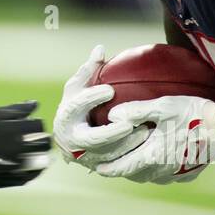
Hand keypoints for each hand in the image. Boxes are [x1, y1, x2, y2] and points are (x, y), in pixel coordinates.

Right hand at [0, 101, 50, 190]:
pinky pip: (27, 178)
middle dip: (44, 140)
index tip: (34, 125)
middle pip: (42, 144)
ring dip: (41, 157)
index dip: (38, 124)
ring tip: (38, 154)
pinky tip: (31, 168)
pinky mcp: (5, 181)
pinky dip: (32, 172)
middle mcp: (14, 149)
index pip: (38, 126)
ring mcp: (10, 167)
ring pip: (38, 163)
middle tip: (40, 139)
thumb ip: (13, 110)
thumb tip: (34, 104)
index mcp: (10, 130)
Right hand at [52, 44, 136, 171]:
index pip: (76, 106)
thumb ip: (88, 70)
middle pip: (92, 139)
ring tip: (146, 132)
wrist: (68, 138)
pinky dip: (130, 156)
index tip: (110, 90)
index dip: (91, 98)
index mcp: (66, 117)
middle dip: (112, 133)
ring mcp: (84, 156)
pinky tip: (148, 146)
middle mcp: (72, 140)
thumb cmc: (75, 106)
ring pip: (106, 155)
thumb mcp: (77, 87)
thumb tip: (100, 48)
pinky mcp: (97, 166)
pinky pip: (115, 164)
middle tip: (131, 122)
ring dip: (127, 145)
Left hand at [93, 95, 214, 183]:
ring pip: (151, 177)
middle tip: (111, 164)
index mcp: (154, 155)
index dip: (109, 169)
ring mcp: (178, 173)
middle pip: (136, 175)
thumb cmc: (193, 114)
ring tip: (132, 162)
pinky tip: (157, 161)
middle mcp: (164, 169)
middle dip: (123, 170)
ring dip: (139, 171)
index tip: (97, 169)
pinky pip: (167, 176)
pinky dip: (157, 171)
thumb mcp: (162, 106)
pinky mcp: (189, 173)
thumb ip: (136, 111)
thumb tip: (112, 115)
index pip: (124, 167)